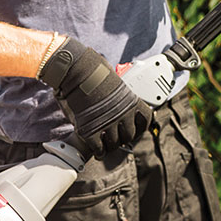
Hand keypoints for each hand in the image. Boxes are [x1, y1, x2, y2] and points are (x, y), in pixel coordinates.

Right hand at [36, 36, 151, 157]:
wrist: (76, 69)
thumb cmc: (93, 70)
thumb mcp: (114, 82)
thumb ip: (118, 97)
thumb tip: (116, 102)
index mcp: (131, 101)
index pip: (145, 121)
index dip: (139, 127)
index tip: (133, 129)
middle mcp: (123, 114)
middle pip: (128, 136)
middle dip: (122, 138)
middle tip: (115, 138)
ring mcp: (107, 123)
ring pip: (113, 144)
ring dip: (109, 146)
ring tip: (104, 145)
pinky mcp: (91, 131)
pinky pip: (99, 149)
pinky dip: (98, 151)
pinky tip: (97, 150)